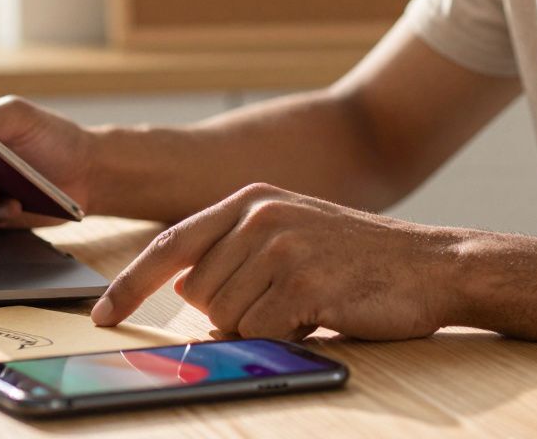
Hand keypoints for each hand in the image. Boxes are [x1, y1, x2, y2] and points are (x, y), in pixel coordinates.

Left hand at [90, 183, 459, 340]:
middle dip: (233, 314)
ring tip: (308, 303)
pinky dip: (284, 337)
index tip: (103, 315)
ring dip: (262, 326)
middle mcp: (258, 215)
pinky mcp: (304, 280)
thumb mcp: (290, 237)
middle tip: (285, 302)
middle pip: (199, 294)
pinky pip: (260, 331)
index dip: (131, 285)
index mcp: (249, 200)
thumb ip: (236, 254)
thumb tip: (188, 294)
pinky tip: (320, 314)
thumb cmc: (357, 260)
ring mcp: (281, 245)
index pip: (171, 246)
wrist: (433, 264)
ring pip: (227, 317)